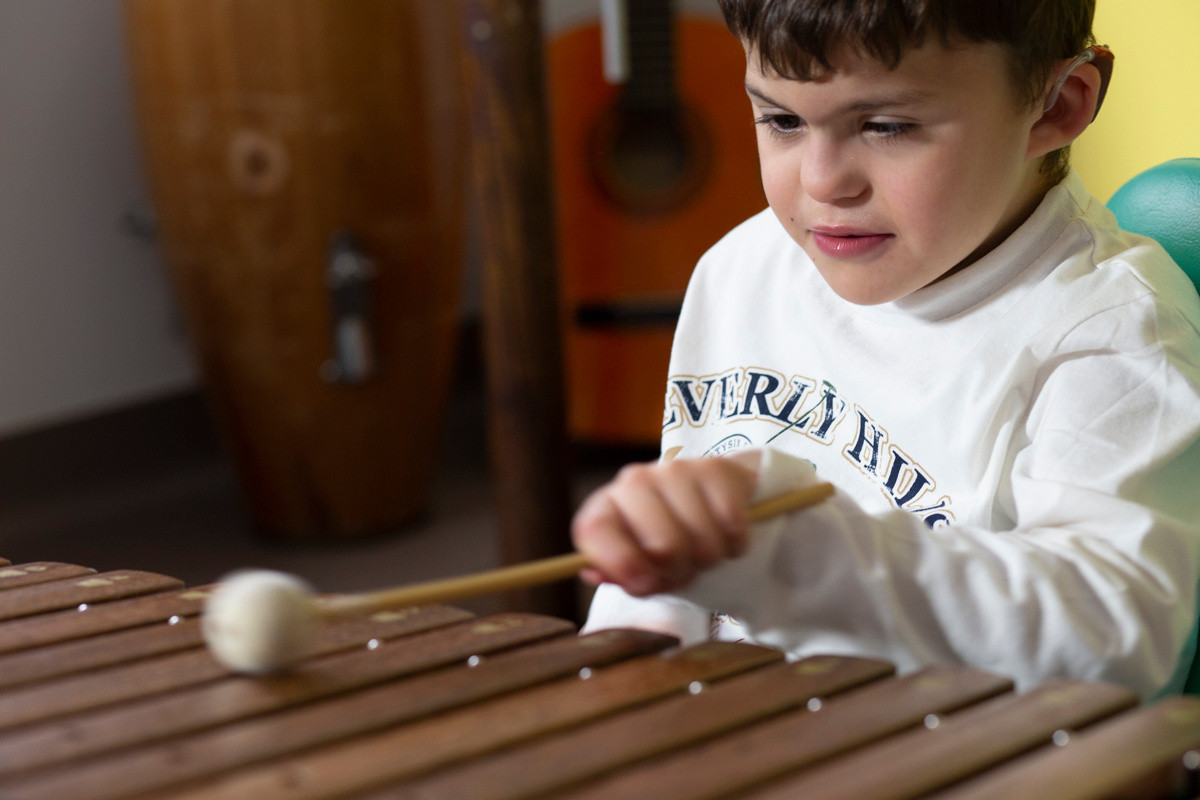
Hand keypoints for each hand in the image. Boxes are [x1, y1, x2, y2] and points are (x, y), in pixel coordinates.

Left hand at [571, 456, 757, 596]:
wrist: (706, 499)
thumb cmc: (664, 540)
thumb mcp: (638, 564)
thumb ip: (618, 574)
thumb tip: (594, 573)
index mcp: (605, 506)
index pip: (594, 529)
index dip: (621, 564)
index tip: (645, 584)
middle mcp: (633, 481)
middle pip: (663, 546)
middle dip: (679, 570)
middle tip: (683, 567)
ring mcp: (674, 470)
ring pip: (702, 540)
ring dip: (709, 558)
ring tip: (702, 550)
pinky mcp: (714, 468)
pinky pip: (732, 524)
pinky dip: (735, 543)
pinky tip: (724, 535)